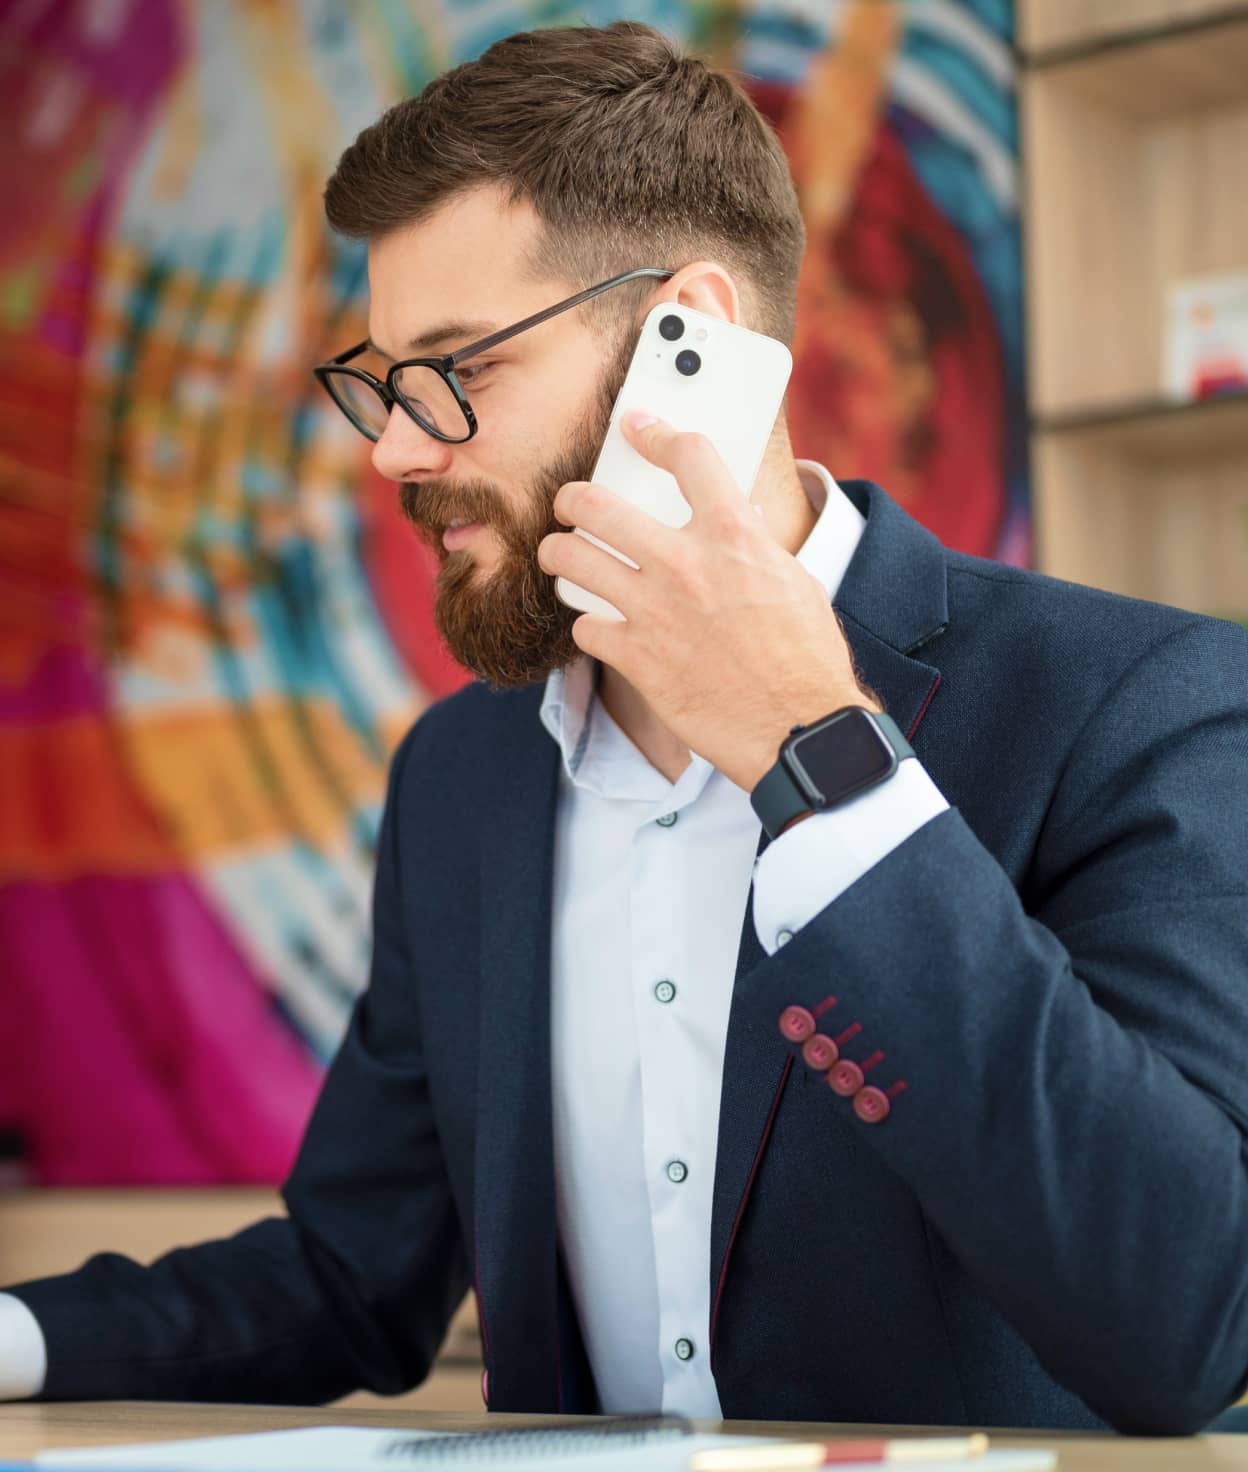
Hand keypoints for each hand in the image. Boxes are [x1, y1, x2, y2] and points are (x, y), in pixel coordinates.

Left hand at [536, 411, 883, 792]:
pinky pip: (584, 626)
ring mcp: (653, 610)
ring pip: (569, 559)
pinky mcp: (636, 657)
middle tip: (569, 505)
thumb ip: (754, 545)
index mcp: (733, 534)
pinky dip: (591, 625)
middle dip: (571, 499)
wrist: (799, 728)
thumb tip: (740, 519)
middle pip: (594, 503)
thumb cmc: (806, 657)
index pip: (686, 456)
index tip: (637, 427)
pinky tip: (602, 628)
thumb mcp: (793, 580)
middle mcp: (685, 563)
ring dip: (559, 555)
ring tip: (563, 558)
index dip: (655, 432)